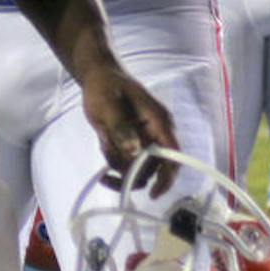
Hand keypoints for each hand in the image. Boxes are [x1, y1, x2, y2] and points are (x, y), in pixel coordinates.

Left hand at [78, 65, 179, 197]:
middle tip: (107, 175)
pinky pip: (126, 161)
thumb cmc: (105, 85)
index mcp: (159, 121)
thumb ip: (120, 127)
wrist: (97, 76)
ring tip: (103, 140)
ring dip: (118, 163)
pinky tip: (103, 144)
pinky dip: (113, 159)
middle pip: (152, 168)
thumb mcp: (108, 104)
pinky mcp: (132, 143)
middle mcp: (156, 134)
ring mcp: (144, 139)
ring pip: (137, 167)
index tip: (152, 193)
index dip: (166, 178)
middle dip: (130, 172)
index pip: (172, 155)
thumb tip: (134, 152)